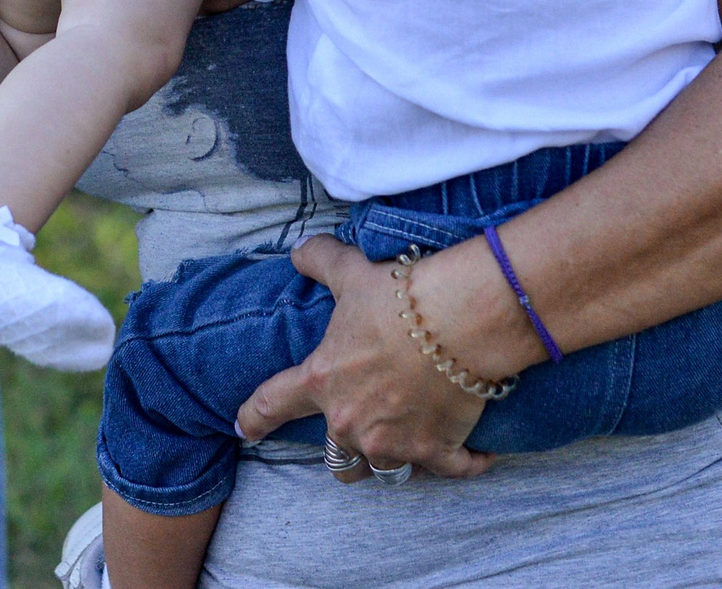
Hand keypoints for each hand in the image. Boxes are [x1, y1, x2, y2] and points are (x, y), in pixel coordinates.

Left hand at [235, 237, 500, 481]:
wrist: (460, 320)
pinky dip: (464, 462)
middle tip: (359, 428)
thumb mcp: (352, 272)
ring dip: (391, 459)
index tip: (244, 432)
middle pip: (335, 454)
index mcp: (323, 380)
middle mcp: (350, 421)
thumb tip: (299, 251)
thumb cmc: (401, 297)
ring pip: (382, 469)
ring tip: (407, 442)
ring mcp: (393, 443)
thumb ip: (321, 261)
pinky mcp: (436, 450)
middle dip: (344, 445)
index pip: (273, 403)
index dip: (254, 419)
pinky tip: (477, 453)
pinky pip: (449, 470)